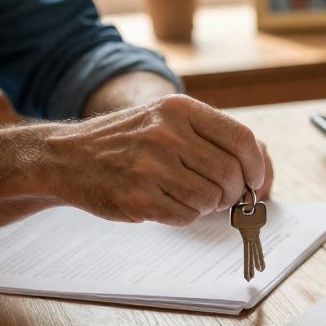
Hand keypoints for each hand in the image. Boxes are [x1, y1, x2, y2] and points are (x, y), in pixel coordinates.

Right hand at [41, 94, 270, 225]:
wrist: (65, 156)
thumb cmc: (126, 141)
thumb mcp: (166, 120)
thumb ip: (210, 138)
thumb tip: (260, 171)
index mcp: (179, 109)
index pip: (241, 139)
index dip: (256, 166)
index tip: (255, 181)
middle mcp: (166, 134)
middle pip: (230, 174)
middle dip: (232, 193)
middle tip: (220, 196)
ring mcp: (151, 166)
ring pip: (210, 199)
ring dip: (206, 205)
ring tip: (185, 196)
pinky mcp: (138, 197)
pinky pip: (185, 216)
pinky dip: (182, 215)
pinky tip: (163, 202)